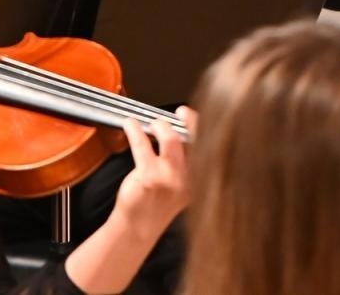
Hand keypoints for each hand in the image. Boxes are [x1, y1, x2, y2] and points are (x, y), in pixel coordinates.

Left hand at [111, 108, 194, 239]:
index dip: (200, 125)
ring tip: (152, 123)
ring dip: (160, 125)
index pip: (209, 146)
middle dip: (189, 120)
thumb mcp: (181, 185)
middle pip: (195, 139)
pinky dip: (134, 130)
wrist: (139, 227)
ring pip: (172, 139)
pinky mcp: (150, 177)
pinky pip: (142, 144)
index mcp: (201, 180)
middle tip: (179, 112)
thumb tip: (182, 129)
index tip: (189, 114)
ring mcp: (171, 179)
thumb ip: (186, 162)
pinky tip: (130, 125)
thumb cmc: (157, 203)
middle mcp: (191, 180)